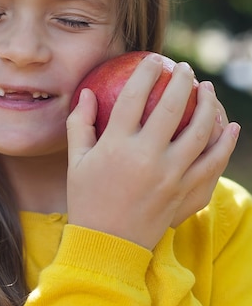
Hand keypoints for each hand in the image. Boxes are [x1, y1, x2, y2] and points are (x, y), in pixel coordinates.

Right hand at [66, 54, 239, 249]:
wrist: (108, 244)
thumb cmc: (88, 199)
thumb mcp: (76, 161)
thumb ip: (81, 124)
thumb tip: (88, 92)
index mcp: (116, 146)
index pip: (133, 97)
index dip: (146, 73)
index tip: (154, 60)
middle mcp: (146, 157)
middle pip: (171, 107)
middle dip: (182, 80)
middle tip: (185, 68)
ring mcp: (171, 176)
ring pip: (200, 131)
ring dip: (208, 105)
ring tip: (208, 90)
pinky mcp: (186, 192)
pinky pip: (213, 162)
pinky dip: (225, 142)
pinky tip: (230, 126)